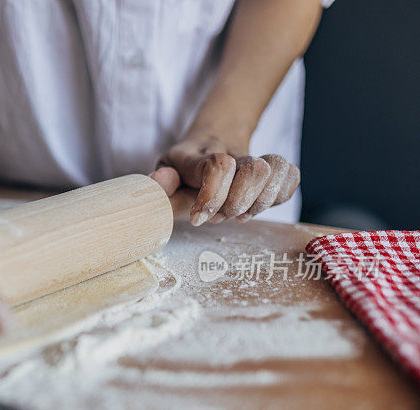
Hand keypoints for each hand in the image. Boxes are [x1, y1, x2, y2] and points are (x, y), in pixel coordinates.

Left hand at [151, 133, 299, 224]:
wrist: (209, 148)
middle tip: (217, 216)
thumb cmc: (184, 173)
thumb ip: (161, 184)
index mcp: (200, 155)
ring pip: (277, 169)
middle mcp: (232, 153)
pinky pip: (292, 177)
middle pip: (256, 168)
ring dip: (259, 202)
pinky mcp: (275, 170)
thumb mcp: (165, 178)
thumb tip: (160, 179)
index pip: (219, 166)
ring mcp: (256, 159)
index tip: (197, 219)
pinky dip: (277, 197)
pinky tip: (255, 207)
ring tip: (237, 214)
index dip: (211, 197)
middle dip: (237, 203)